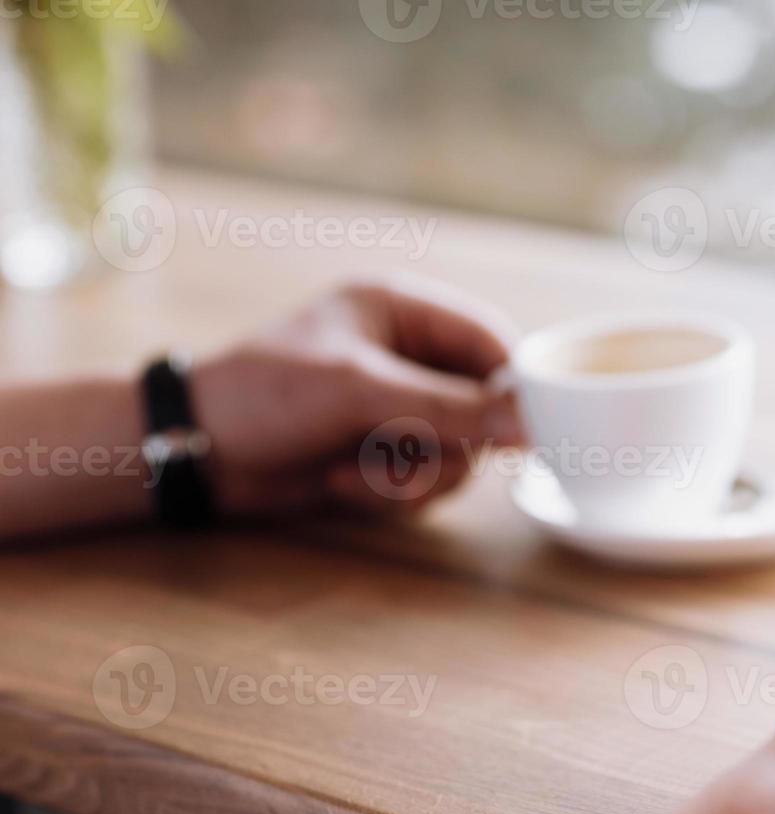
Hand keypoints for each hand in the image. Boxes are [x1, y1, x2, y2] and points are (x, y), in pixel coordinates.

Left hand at [192, 278, 522, 516]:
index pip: (491, 343)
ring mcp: (398, 408)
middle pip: (483, 408)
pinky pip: (429, 481)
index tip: (521, 433)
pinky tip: (342, 482)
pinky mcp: (385, 454)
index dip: (511, 390)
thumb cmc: (265, 395)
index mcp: (402, 310)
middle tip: (408, 457)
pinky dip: (391, 492)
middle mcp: (409, 357)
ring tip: (357, 473)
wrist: (194, 454)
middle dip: (447, 445)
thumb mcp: (361, 392)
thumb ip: (451, 408)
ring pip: (460, 454)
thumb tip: (532, 427)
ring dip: (414, 476)